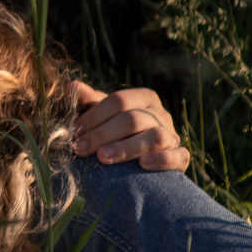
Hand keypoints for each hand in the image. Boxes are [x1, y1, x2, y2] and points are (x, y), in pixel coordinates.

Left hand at [69, 80, 190, 170]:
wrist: (142, 162)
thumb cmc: (116, 132)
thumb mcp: (102, 114)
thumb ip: (88, 102)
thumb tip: (70, 87)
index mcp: (143, 98)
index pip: (118, 101)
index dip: (95, 115)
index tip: (75, 131)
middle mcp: (161, 114)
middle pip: (133, 119)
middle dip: (103, 134)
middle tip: (80, 148)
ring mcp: (173, 135)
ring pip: (155, 137)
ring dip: (127, 148)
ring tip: (103, 157)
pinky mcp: (181, 157)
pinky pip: (178, 156)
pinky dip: (162, 160)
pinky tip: (143, 164)